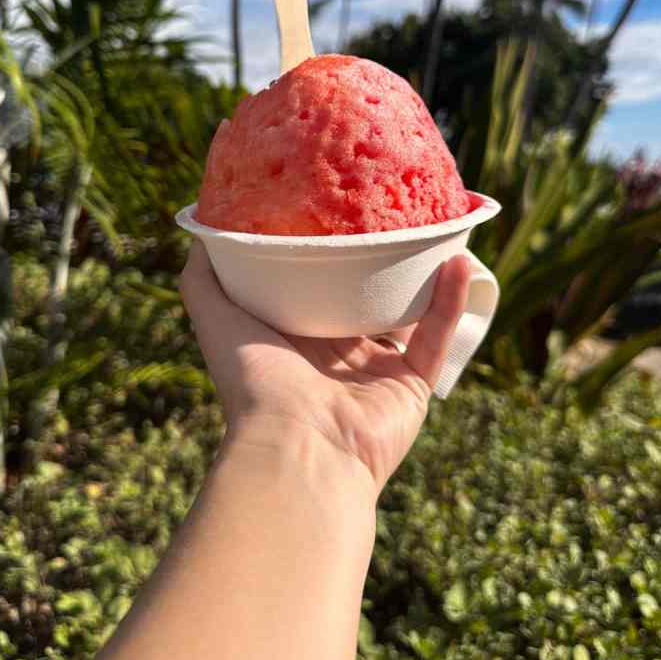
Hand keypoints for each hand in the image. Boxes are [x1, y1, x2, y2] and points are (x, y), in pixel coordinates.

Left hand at [180, 241, 470, 494]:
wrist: (296, 448)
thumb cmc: (253, 382)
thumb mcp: (216, 317)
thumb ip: (203, 276)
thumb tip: (200, 224)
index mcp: (296, 339)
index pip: (317, 288)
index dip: (329, 254)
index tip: (340, 212)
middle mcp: (337, 356)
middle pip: (367, 300)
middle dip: (381, 264)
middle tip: (395, 216)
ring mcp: (377, 373)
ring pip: (410, 314)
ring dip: (426, 276)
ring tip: (436, 231)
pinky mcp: (411, 386)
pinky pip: (437, 336)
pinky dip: (451, 300)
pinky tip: (459, 260)